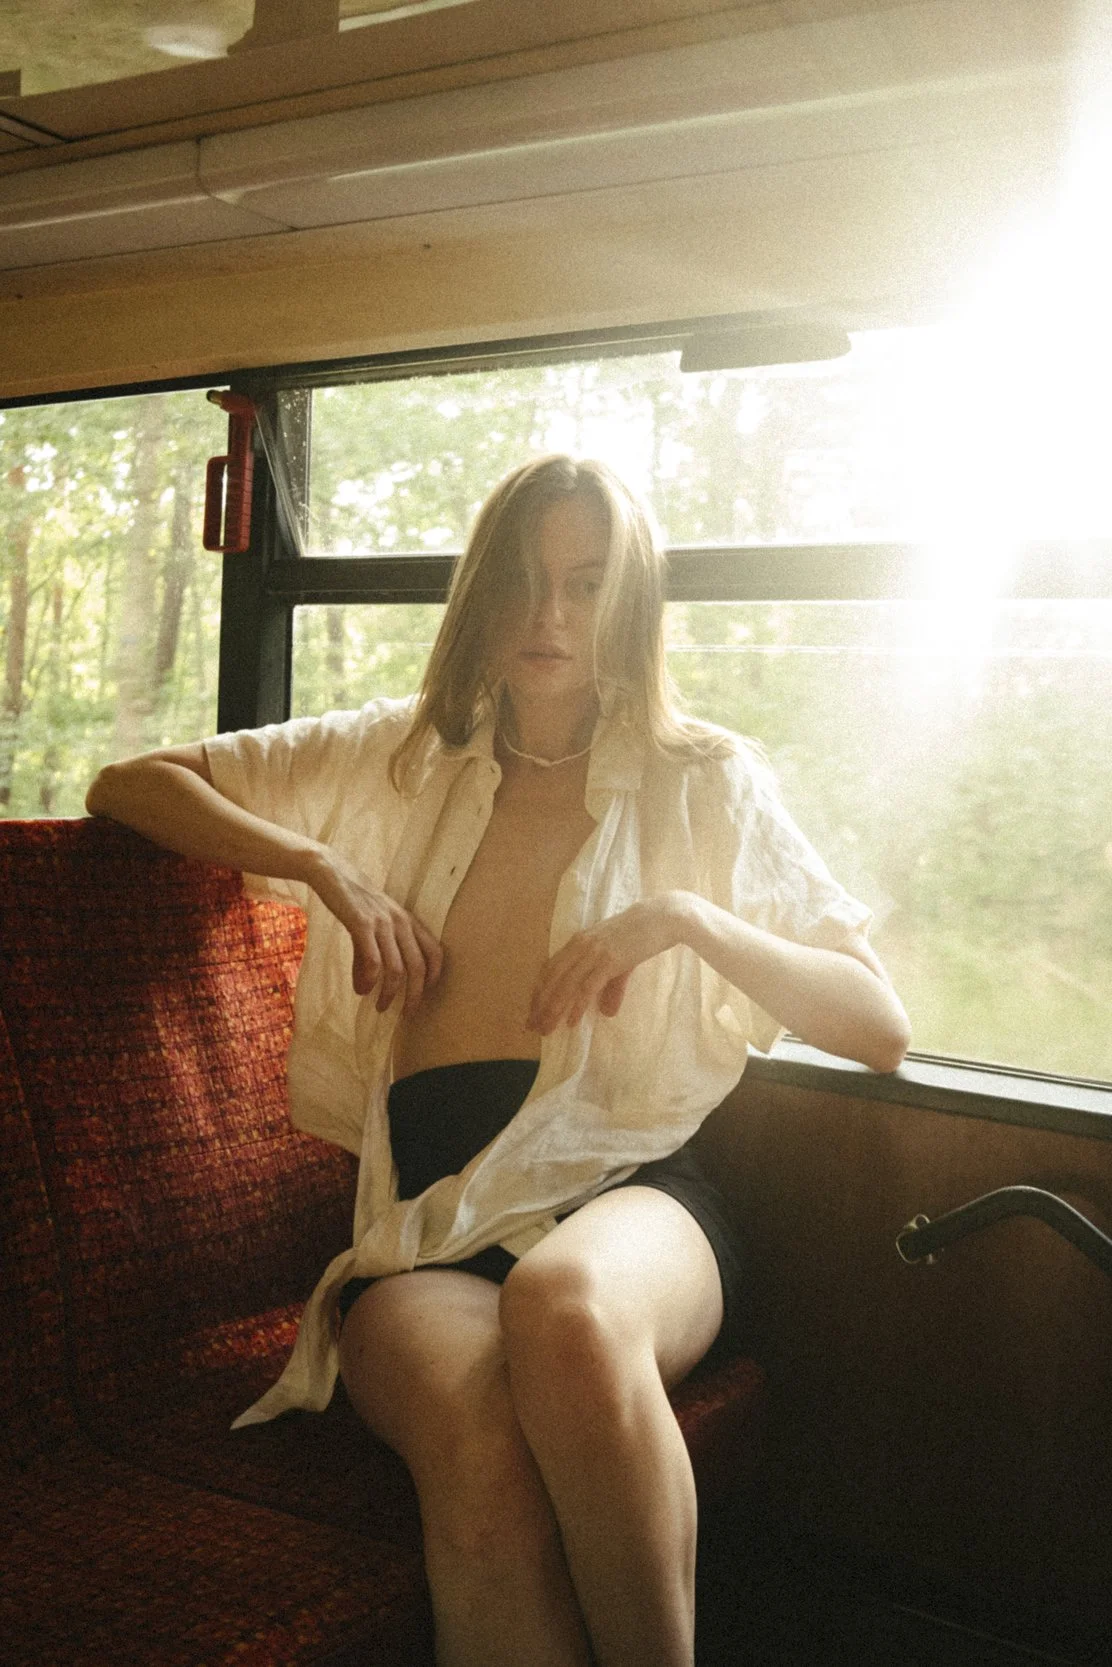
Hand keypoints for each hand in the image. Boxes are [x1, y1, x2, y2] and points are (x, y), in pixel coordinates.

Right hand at [309, 848, 442, 1011]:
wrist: (332, 872)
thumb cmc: (354, 900)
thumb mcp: (373, 923)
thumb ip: (375, 951)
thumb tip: (367, 986)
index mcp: (408, 920)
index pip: (435, 951)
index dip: (434, 975)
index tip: (426, 993)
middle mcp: (400, 922)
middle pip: (418, 966)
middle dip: (415, 995)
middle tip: (407, 1014)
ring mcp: (382, 923)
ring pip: (396, 968)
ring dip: (390, 993)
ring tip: (381, 1007)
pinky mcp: (362, 924)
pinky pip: (373, 960)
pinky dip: (369, 980)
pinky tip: (362, 989)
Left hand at [527, 894, 687, 1032]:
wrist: (662, 918)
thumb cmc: (641, 935)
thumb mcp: (619, 959)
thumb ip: (609, 985)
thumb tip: (606, 1012)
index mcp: (578, 941)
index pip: (550, 968)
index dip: (539, 990)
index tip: (532, 1010)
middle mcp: (580, 946)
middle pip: (552, 979)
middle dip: (540, 1004)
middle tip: (532, 1026)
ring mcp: (594, 953)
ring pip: (565, 985)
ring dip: (553, 1009)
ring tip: (546, 1029)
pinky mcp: (608, 961)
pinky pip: (587, 988)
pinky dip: (576, 1006)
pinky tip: (571, 1022)